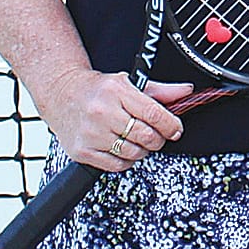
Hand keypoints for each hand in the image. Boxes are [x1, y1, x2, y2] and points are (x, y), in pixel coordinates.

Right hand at [43, 67, 191, 169]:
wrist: (61, 94)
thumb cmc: (97, 89)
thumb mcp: (129, 82)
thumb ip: (160, 91)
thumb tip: (187, 92)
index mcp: (117, 91)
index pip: (155, 114)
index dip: (172, 125)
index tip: (176, 130)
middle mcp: (102, 112)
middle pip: (146, 136)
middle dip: (158, 139)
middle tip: (157, 136)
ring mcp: (91, 133)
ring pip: (133, 153)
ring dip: (143, 150)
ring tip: (138, 140)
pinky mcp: (82, 151)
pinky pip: (116, 165)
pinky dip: (127, 161)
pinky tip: (123, 149)